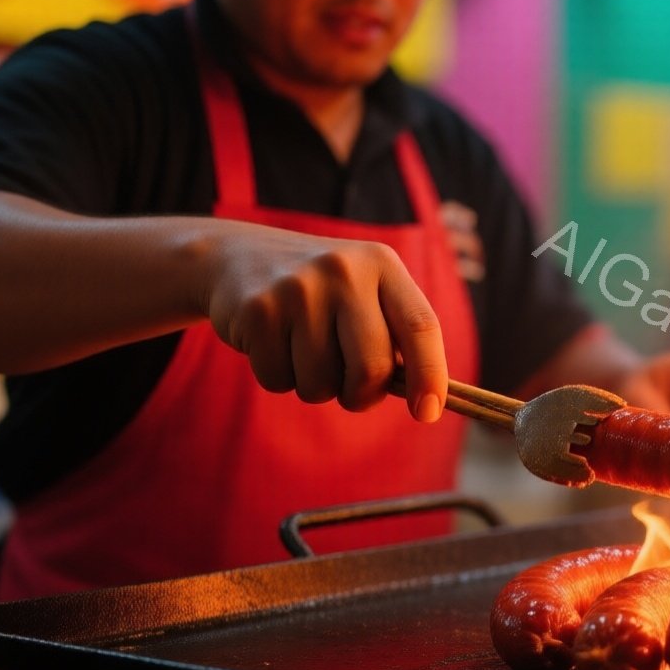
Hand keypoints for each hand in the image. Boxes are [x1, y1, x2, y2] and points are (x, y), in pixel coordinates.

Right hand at [198, 223, 447, 418]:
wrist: (239, 257)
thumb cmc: (320, 292)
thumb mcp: (363, 293)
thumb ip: (394, 336)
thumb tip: (425, 400)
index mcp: (382, 264)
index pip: (421, 326)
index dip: (430, 375)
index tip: (428, 412)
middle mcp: (343, 270)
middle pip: (372, 368)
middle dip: (362, 395)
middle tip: (349, 387)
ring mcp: (298, 288)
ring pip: (321, 384)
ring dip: (315, 386)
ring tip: (303, 350)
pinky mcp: (258, 310)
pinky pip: (279, 381)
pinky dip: (279, 377)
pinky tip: (274, 343)